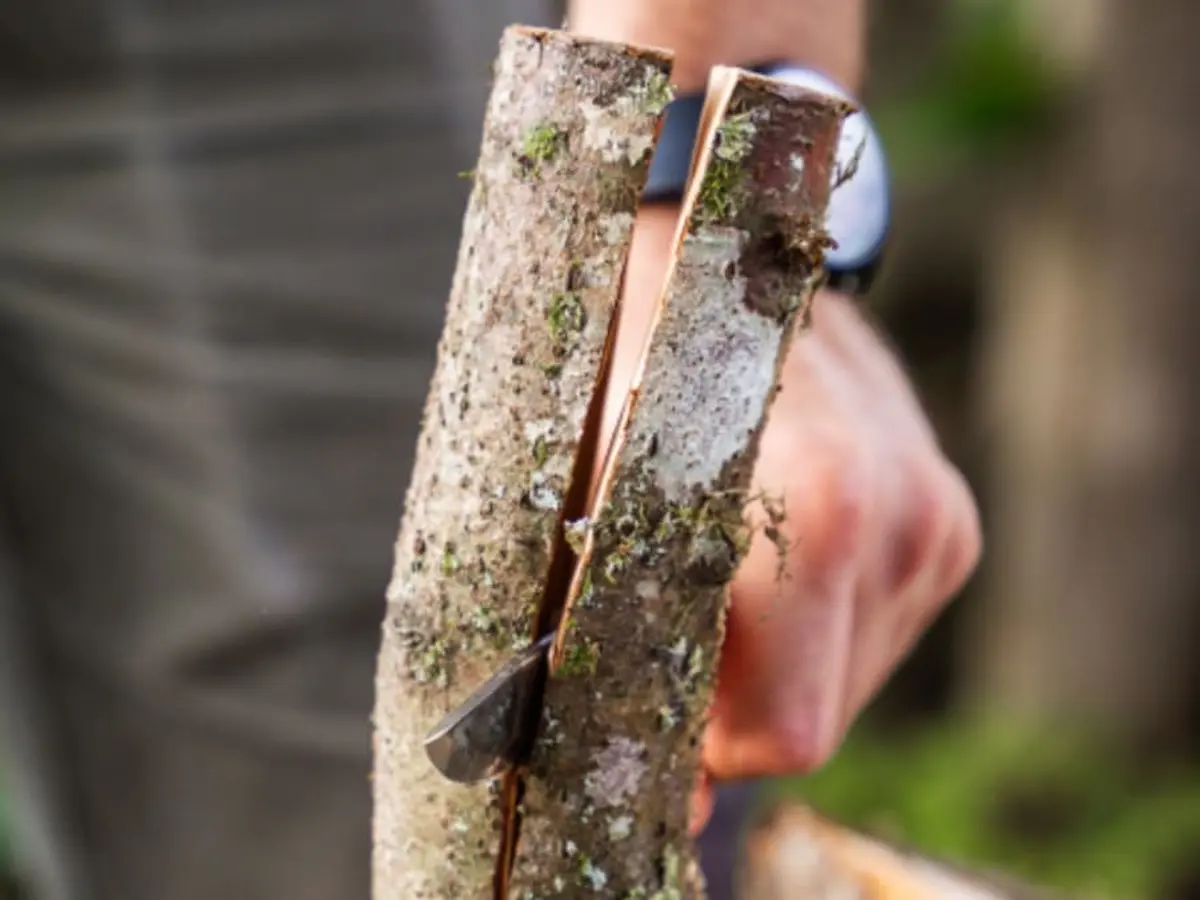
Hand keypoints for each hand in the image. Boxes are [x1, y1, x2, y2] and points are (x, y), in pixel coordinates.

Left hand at [602, 207, 982, 835]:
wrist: (722, 236)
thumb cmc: (626, 349)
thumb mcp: (587, 477)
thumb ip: (608, 631)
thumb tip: (666, 798)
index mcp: (820, 503)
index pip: (780, 729)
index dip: (699, 745)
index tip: (637, 702)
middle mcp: (904, 519)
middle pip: (811, 722)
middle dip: (723, 707)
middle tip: (656, 626)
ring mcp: (938, 521)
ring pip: (840, 685)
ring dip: (763, 664)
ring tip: (709, 565)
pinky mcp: (950, 523)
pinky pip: (868, 635)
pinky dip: (805, 626)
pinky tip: (762, 547)